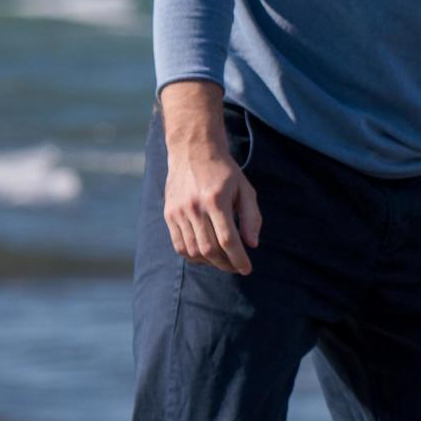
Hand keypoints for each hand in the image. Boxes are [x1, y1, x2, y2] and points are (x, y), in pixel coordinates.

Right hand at [160, 82, 259, 274]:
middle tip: (237, 267)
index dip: (238, 258)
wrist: (193, 152)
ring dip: (210, 262)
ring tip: (223, 262)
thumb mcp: (246, 190)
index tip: (247, 269)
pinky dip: (192, 256)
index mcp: (216, 200)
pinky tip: (205, 256)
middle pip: (209, 249)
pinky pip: (178, 245)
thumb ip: (251, 217)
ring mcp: (179, 212)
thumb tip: (252, 244)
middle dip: (225, 264)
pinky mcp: (169, 214)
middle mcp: (194, 207)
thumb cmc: (225, 172)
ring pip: (193, 250)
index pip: (227, 239)